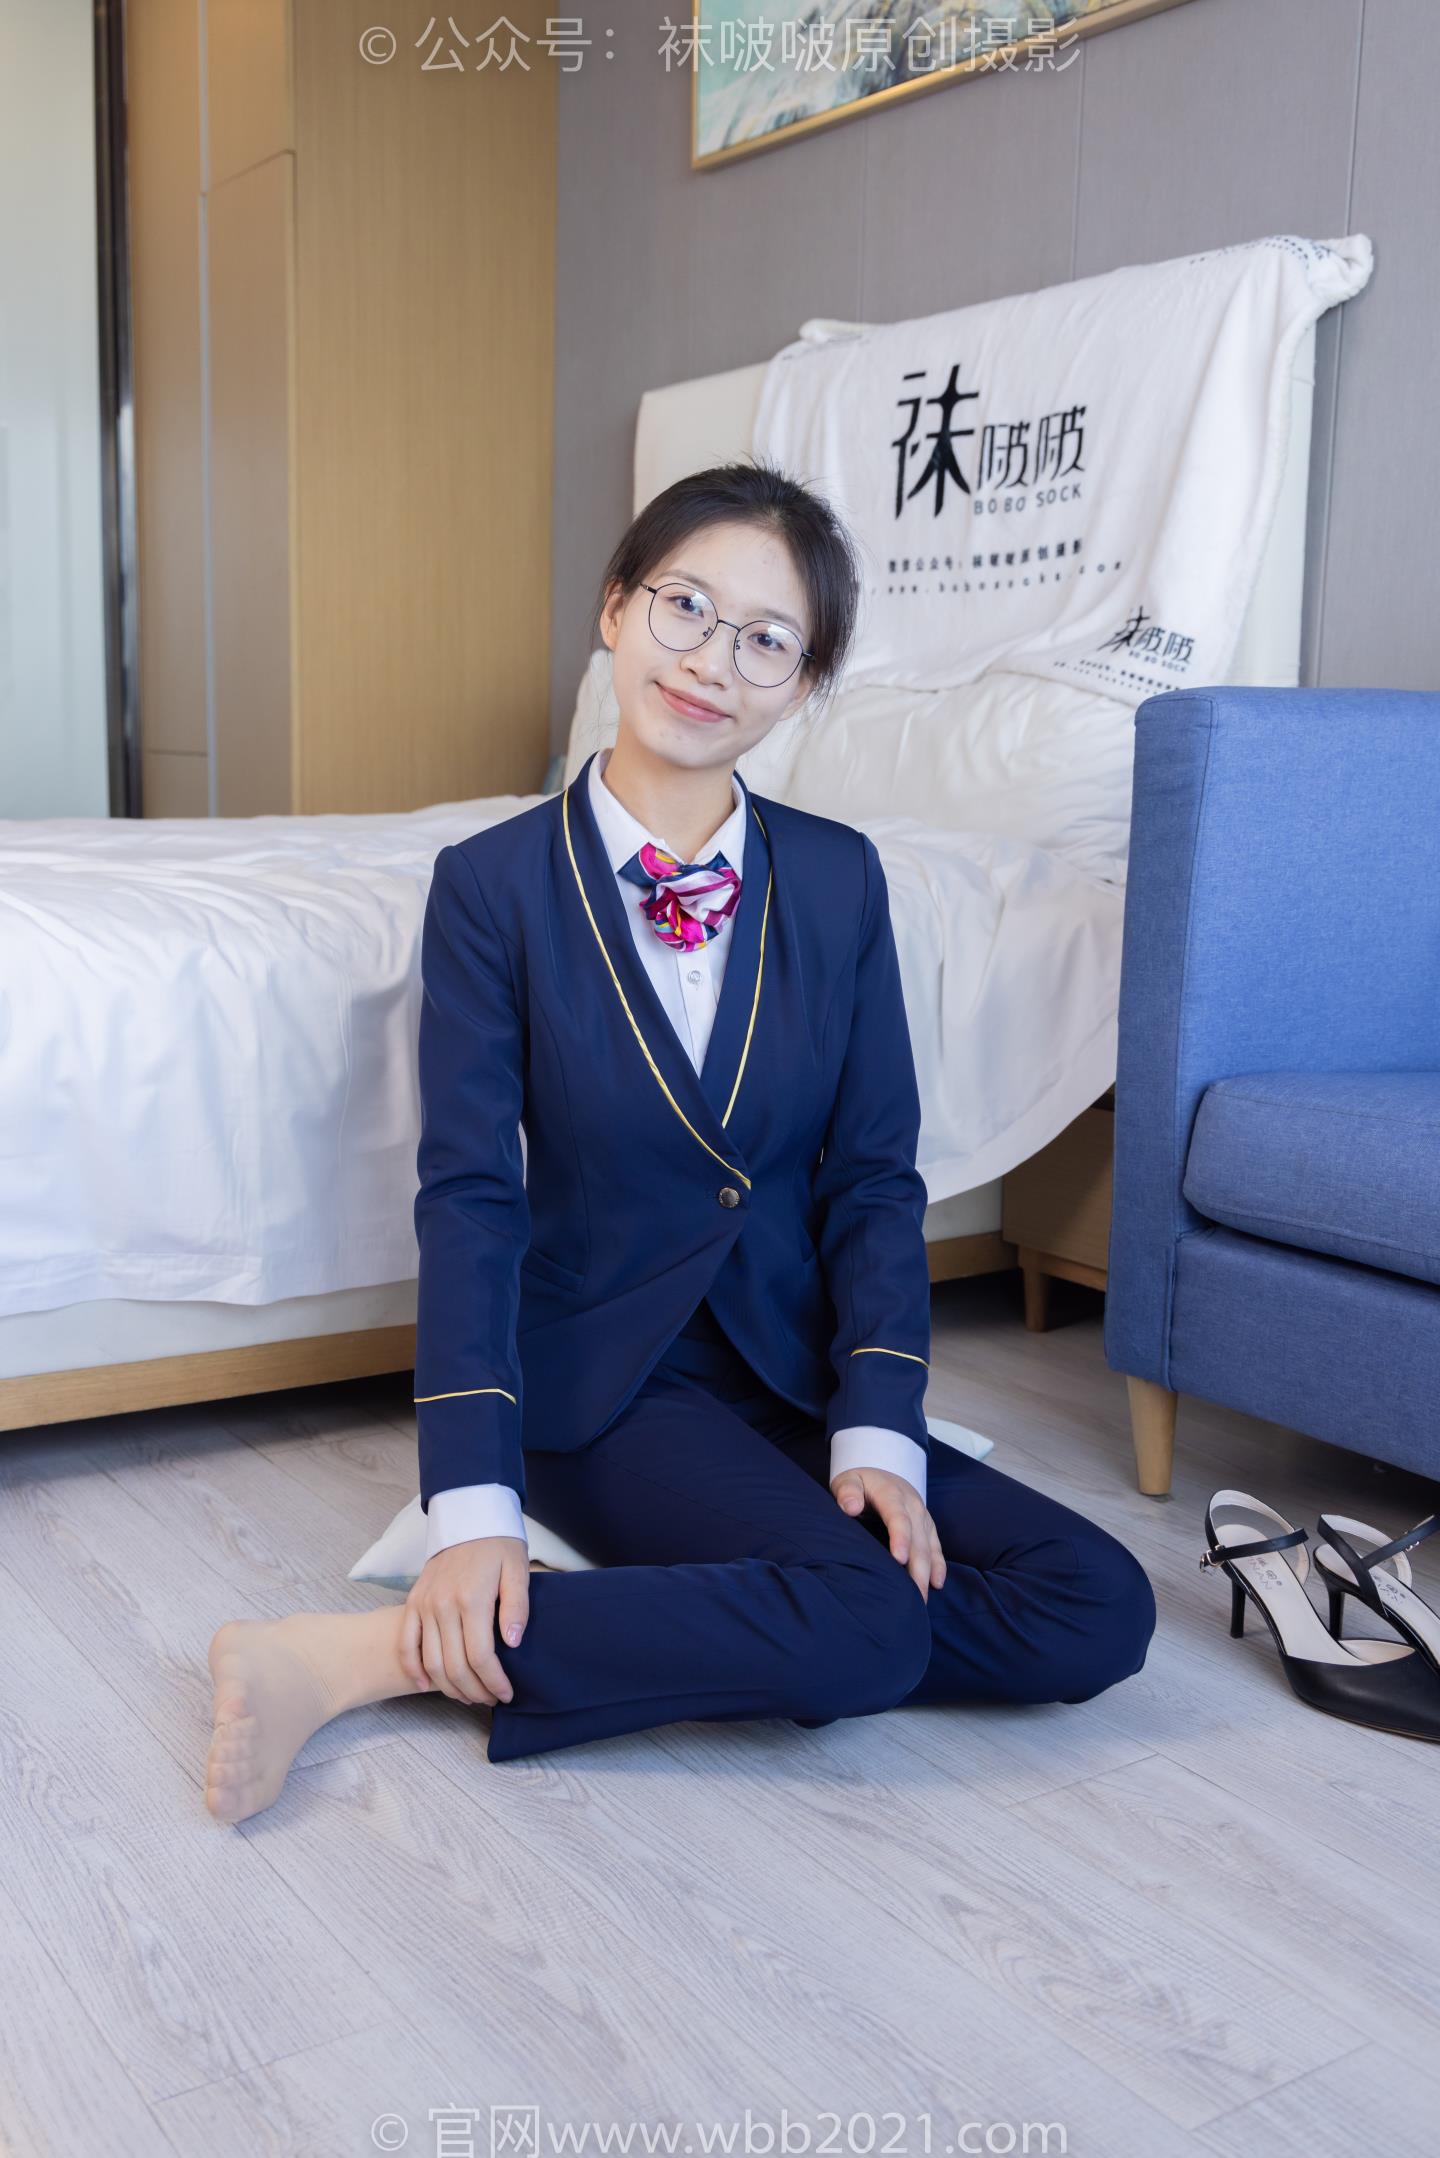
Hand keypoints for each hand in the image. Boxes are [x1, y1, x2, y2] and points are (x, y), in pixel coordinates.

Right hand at [400, 1535, 528, 1705]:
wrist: (468, 1516)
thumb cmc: (498, 1544)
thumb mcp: (518, 1569)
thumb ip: (517, 1607)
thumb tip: (512, 1644)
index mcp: (472, 1599)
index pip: (481, 1656)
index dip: (494, 1682)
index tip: (506, 1693)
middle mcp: (443, 1605)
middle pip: (454, 1666)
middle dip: (475, 1690)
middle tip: (491, 1698)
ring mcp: (424, 1604)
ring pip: (431, 1662)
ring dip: (449, 1687)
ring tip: (469, 1695)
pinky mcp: (413, 1602)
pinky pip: (406, 1644)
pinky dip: (414, 1669)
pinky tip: (426, 1686)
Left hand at [830, 1468, 945, 1601]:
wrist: (881, 1469)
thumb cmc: (860, 1481)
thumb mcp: (848, 1479)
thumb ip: (848, 1491)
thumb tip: (851, 1507)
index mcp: (892, 1494)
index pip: (898, 1518)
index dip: (900, 1538)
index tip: (899, 1560)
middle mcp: (912, 1505)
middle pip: (918, 1539)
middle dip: (918, 1568)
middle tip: (914, 1595)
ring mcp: (922, 1516)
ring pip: (929, 1546)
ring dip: (928, 1572)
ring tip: (922, 1598)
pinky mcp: (927, 1525)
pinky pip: (936, 1545)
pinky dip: (938, 1564)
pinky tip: (937, 1583)